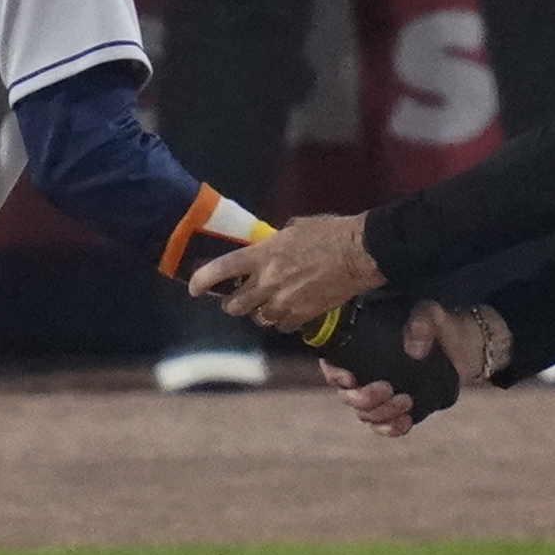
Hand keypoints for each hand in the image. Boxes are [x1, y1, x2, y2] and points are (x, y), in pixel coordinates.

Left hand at [190, 212, 381, 331]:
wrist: (360, 253)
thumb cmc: (329, 233)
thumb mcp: (294, 228)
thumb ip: (273, 243)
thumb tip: (266, 247)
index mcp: (262, 255)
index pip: (222, 270)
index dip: (202, 280)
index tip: (194, 288)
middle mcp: (268, 282)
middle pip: (234, 305)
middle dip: (233, 302)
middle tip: (237, 298)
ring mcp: (284, 302)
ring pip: (258, 318)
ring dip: (259, 312)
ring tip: (268, 303)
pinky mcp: (302, 316)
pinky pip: (282, 326)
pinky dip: (281, 321)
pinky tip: (289, 311)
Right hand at [322, 300, 492, 437]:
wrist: (463, 346)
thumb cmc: (438, 324)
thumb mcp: (432, 314)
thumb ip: (423, 322)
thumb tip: (413, 349)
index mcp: (361, 346)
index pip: (332, 363)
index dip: (333, 374)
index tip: (350, 378)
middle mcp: (363, 372)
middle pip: (347, 396)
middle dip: (362, 399)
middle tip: (387, 389)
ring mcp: (378, 394)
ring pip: (365, 415)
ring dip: (381, 414)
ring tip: (406, 401)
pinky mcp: (395, 410)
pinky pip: (383, 426)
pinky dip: (391, 428)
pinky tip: (405, 422)